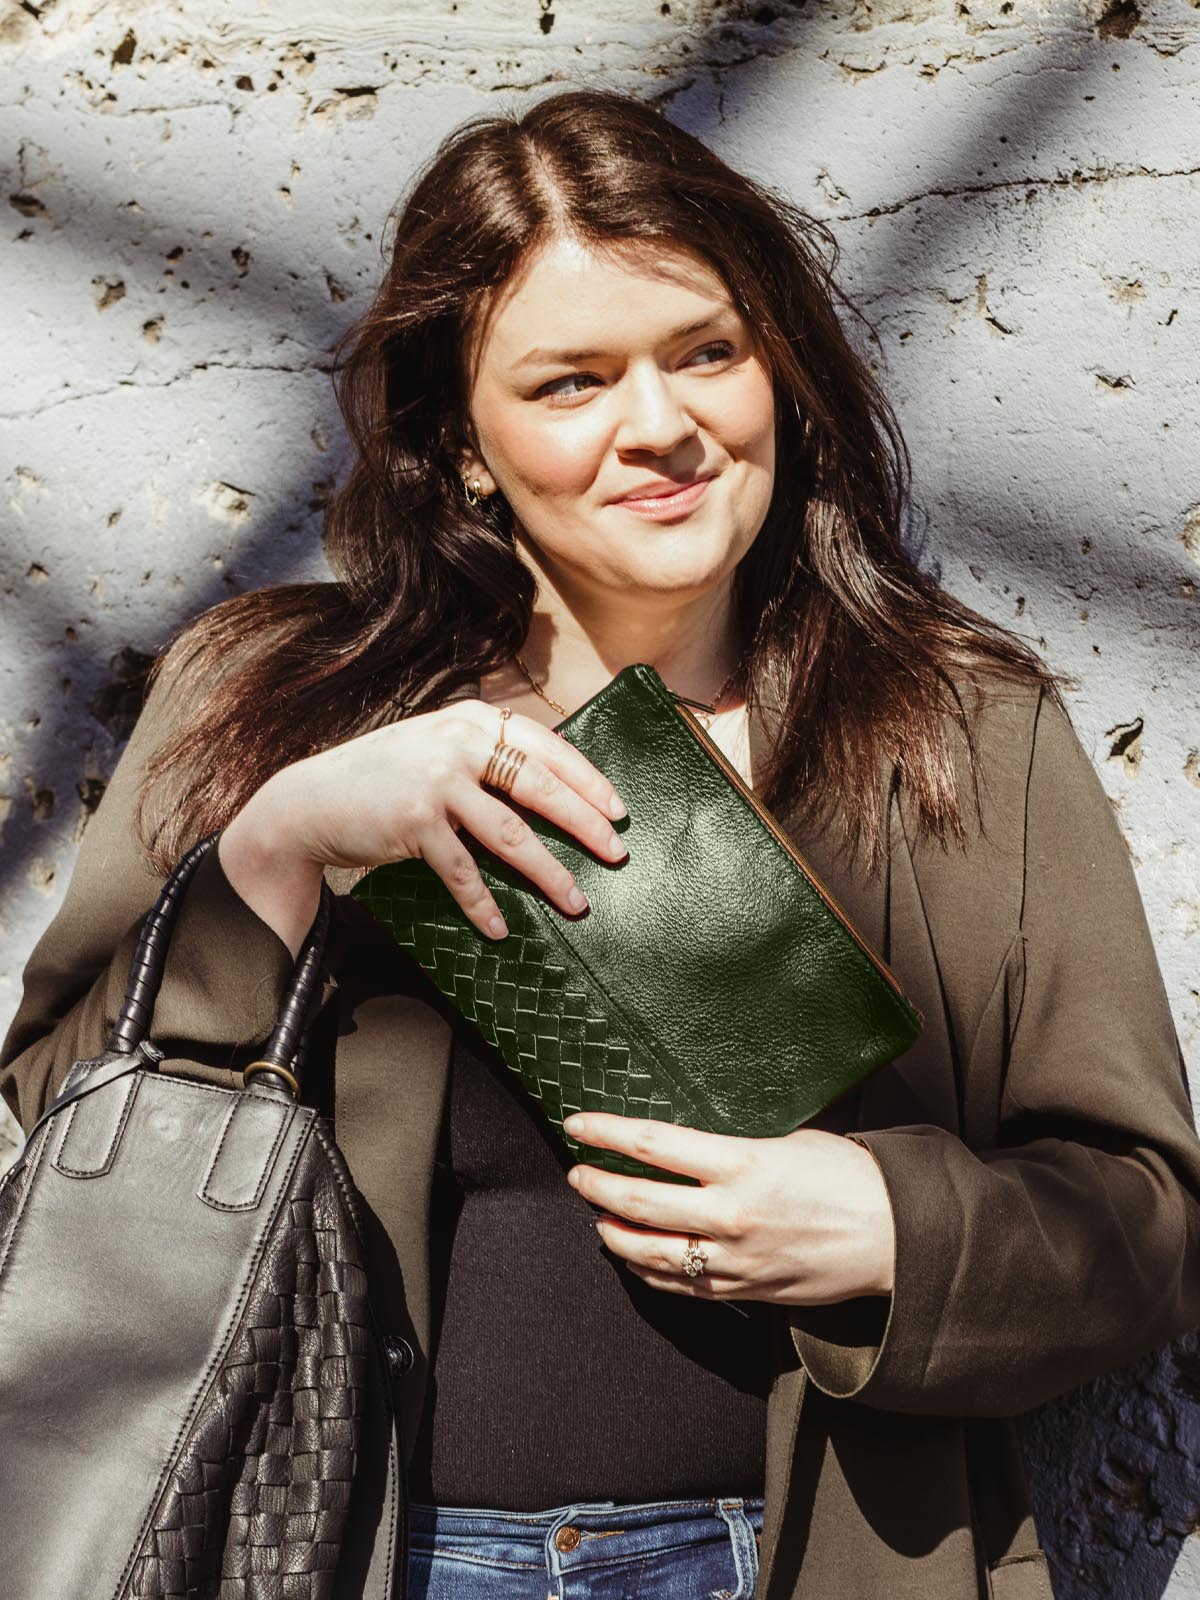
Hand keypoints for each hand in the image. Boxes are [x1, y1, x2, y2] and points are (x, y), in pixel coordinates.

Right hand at [219, 699, 628, 956]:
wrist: (310, 800)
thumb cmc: (384, 778)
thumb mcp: (436, 746)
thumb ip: (483, 754)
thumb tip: (553, 787)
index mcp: (471, 720)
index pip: (546, 746)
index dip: (588, 779)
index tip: (619, 809)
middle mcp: (457, 742)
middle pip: (540, 787)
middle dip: (585, 824)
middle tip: (616, 854)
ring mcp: (436, 781)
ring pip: (511, 834)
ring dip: (549, 874)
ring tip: (576, 902)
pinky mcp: (415, 822)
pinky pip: (463, 872)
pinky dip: (484, 905)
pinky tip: (501, 928)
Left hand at [563, 1112, 894, 1304]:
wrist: (896, 1237)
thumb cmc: (849, 1178)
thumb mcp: (787, 1140)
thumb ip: (732, 1146)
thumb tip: (685, 1144)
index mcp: (742, 1164)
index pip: (654, 1144)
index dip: (607, 1132)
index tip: (578, 1124)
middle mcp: (730, 1215)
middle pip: (638, 1200)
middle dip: (597, 1184)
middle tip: (579, 1172)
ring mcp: (733, 1259)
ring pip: (648, 1252)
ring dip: (612, 1230)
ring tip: (597, 1214)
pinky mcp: (742, 1291)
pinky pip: (678, 1285)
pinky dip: (645, 1270)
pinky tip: (632, 1255)